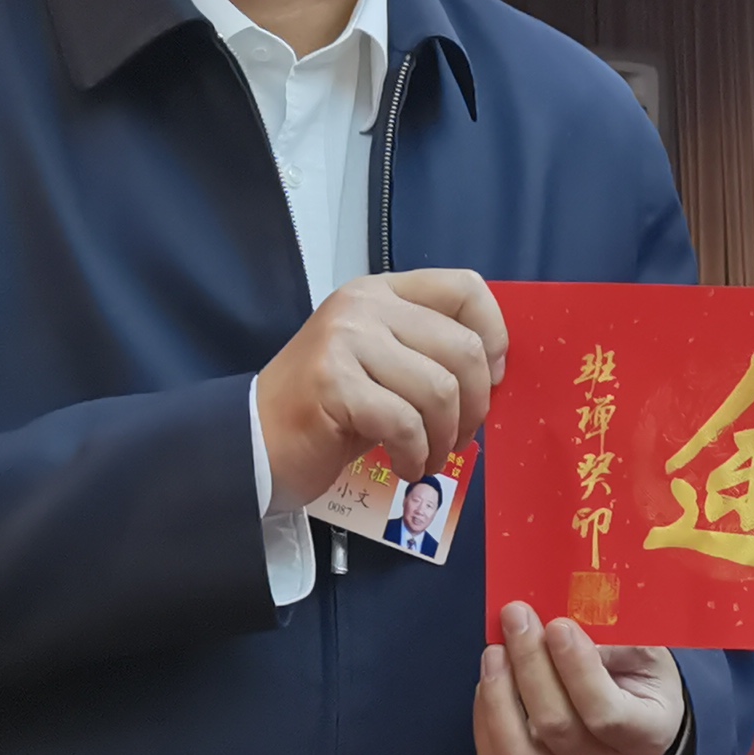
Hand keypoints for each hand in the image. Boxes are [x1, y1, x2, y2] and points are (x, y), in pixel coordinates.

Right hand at [256, 269, 504, 510]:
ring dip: (445, 438)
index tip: (493, 380)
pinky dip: (417, 455)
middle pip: (463, 348)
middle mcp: (364, 305)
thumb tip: (495, 371)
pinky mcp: (333, 384)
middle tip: (459, 438)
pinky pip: (406, 423)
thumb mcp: (386, 365)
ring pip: (439, 390)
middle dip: (476, 406)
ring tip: (429, 457)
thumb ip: (431, 353)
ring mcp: (345, 340)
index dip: (495, 336)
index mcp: (383, 292)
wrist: (258, 439)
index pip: (465, 288)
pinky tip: (406, 466)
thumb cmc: (331, 410)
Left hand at [472, 604, 685, 754]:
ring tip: (496, 651)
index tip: (557, 625)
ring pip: (518, 754)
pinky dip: (486, 716)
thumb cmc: (638, 684)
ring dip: (499, 694)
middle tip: (516, 617)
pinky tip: (492, 680)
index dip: (577, 668)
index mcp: (644, 736)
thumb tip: (556, 631)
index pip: (607, 713)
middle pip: (555, 726)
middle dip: (530, 663)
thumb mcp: (645, 656)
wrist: (630, 729)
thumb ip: (613, 643)